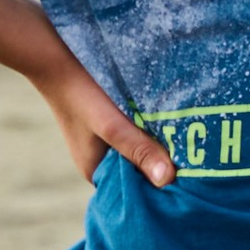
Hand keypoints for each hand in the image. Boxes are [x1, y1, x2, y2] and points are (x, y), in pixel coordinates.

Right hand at [32, 51, 175, 191]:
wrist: (55, 60)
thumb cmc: (80, 95)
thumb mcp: (112, 126)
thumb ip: (138, 150)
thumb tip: (169, 180)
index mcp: (96, 172)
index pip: (135, 189)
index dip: (160, 184)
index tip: (189, 178)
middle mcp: (100, 161)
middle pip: (139, 169)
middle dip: (162, 162)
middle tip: (194, 156)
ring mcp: (104, 142)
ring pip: (139, 150)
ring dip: (157, 144)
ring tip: (185, 139)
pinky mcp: (109, 125)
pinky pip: (135, 134)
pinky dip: (148, 131)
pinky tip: (166, 122)